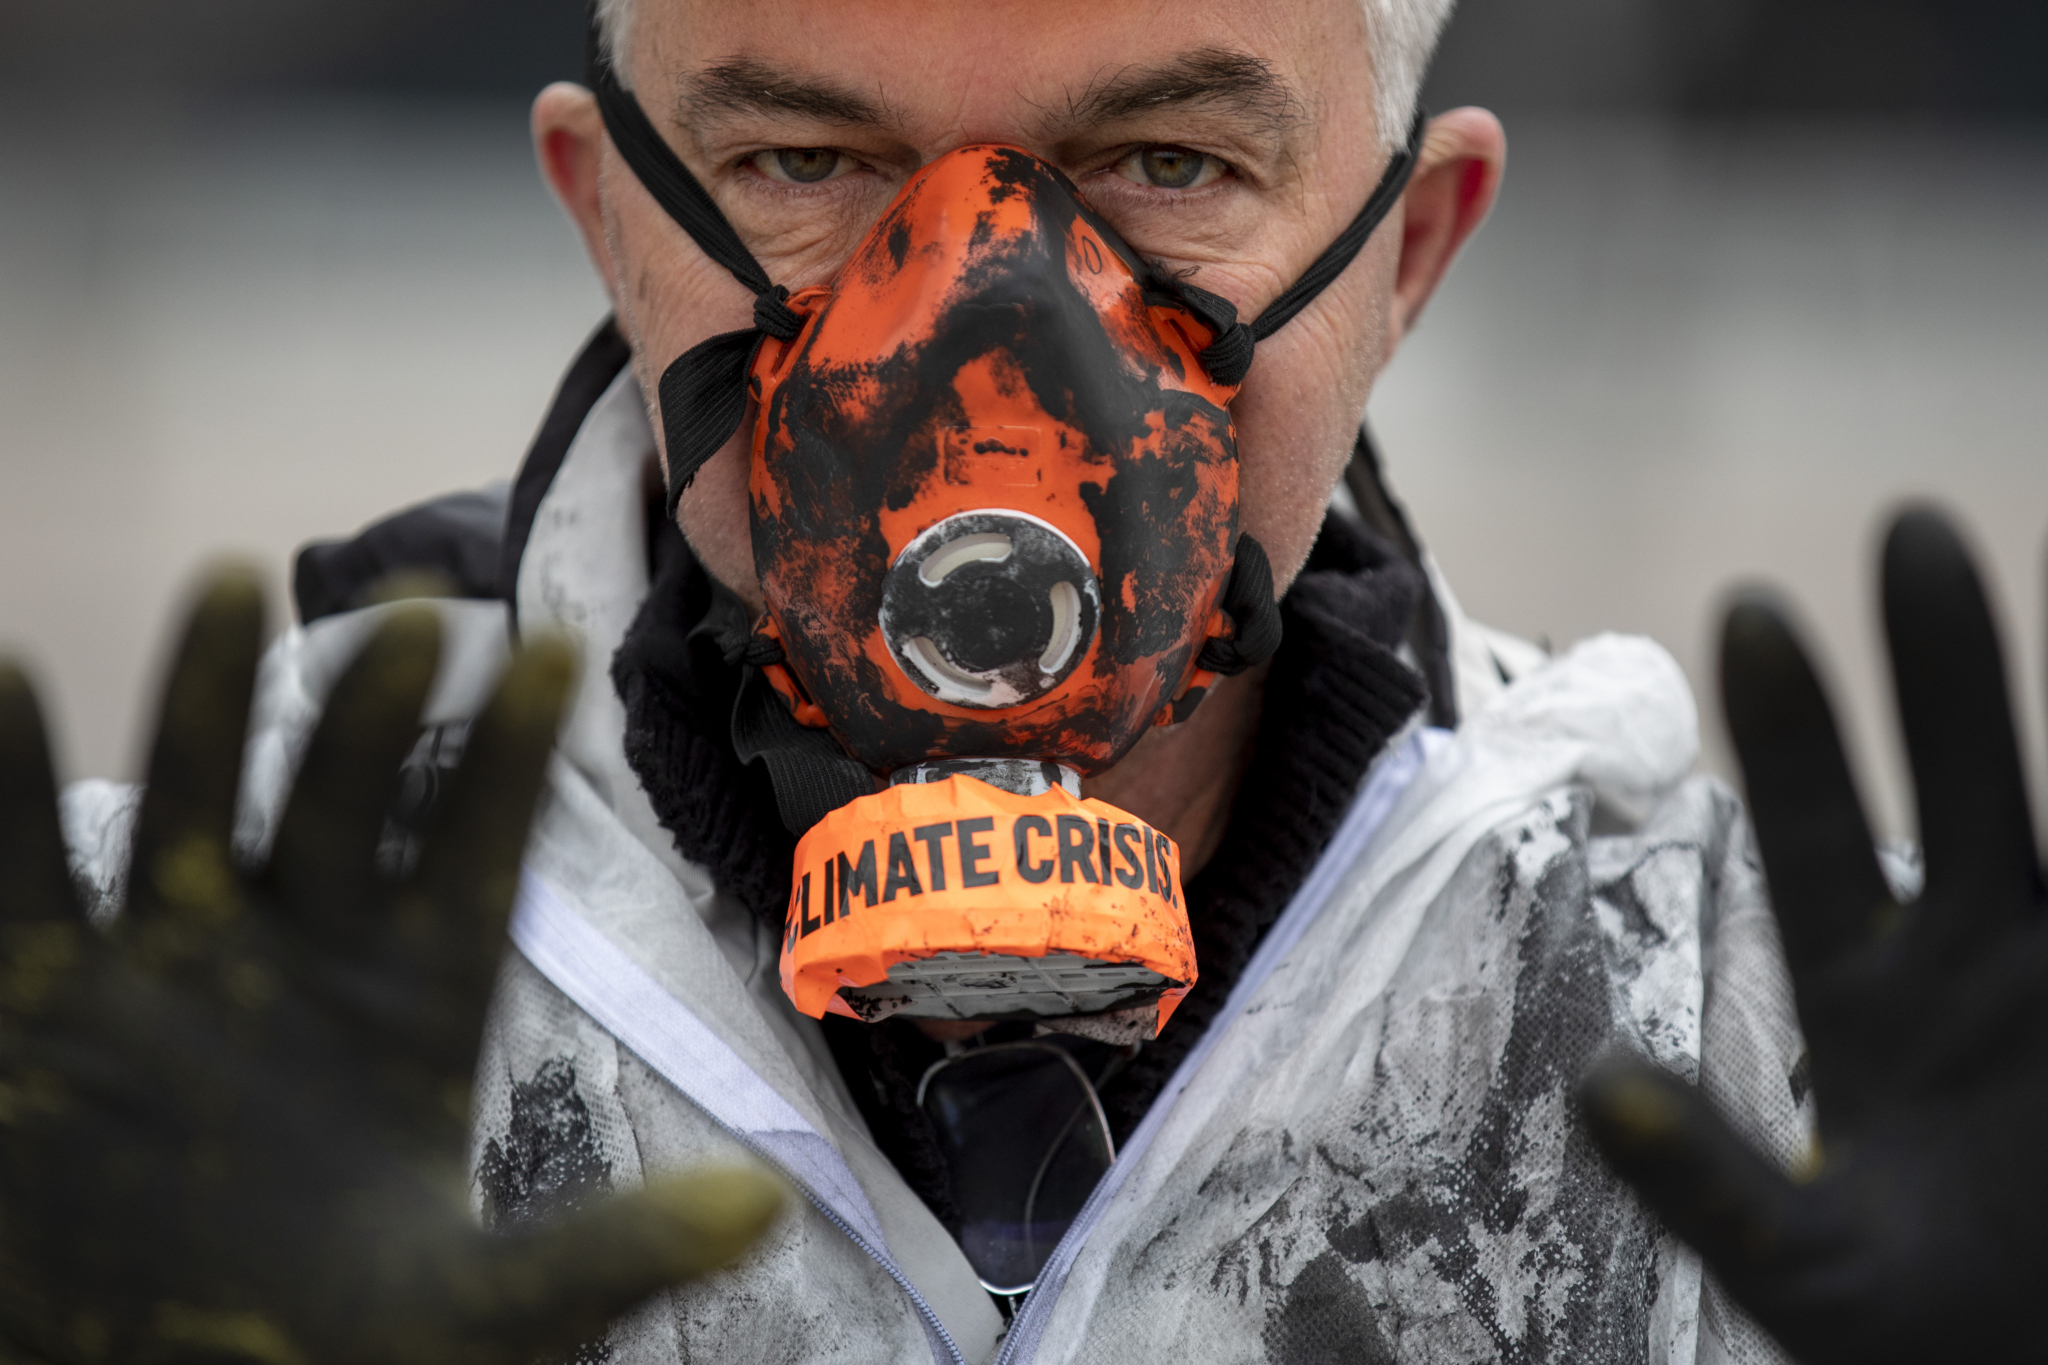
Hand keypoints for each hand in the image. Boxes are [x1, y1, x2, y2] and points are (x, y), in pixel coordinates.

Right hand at [0, 570, 781, 1364]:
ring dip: (207, 699)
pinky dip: (6, 782)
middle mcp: (297, 951)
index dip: (513, 761)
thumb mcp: (481, 1310)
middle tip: (422, 607)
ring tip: (235, 578)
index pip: (476, 860)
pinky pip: (21, 872)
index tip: (564, 653)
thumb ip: (610, 1251)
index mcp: (413, 1003)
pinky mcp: (37, 996)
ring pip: (193, 801)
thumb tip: (768, 1203)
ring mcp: (165, 961)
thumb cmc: (334, 1343)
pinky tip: (11, 673)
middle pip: (344, 805)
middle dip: (377, 711)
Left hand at [1579, 508, 2047, 1361]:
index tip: (1750, 607)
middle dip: (1943, 664)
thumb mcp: (1806, 1281)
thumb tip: (1590, 1088)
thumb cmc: (1921, 1342)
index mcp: (1873, 1010)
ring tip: (1971, 553)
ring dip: (2042, 708)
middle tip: (1907, 526)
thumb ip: (1705, 1187)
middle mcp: (1978, 968)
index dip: (1794, 728)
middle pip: (1965, 785)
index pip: (1819, 839)